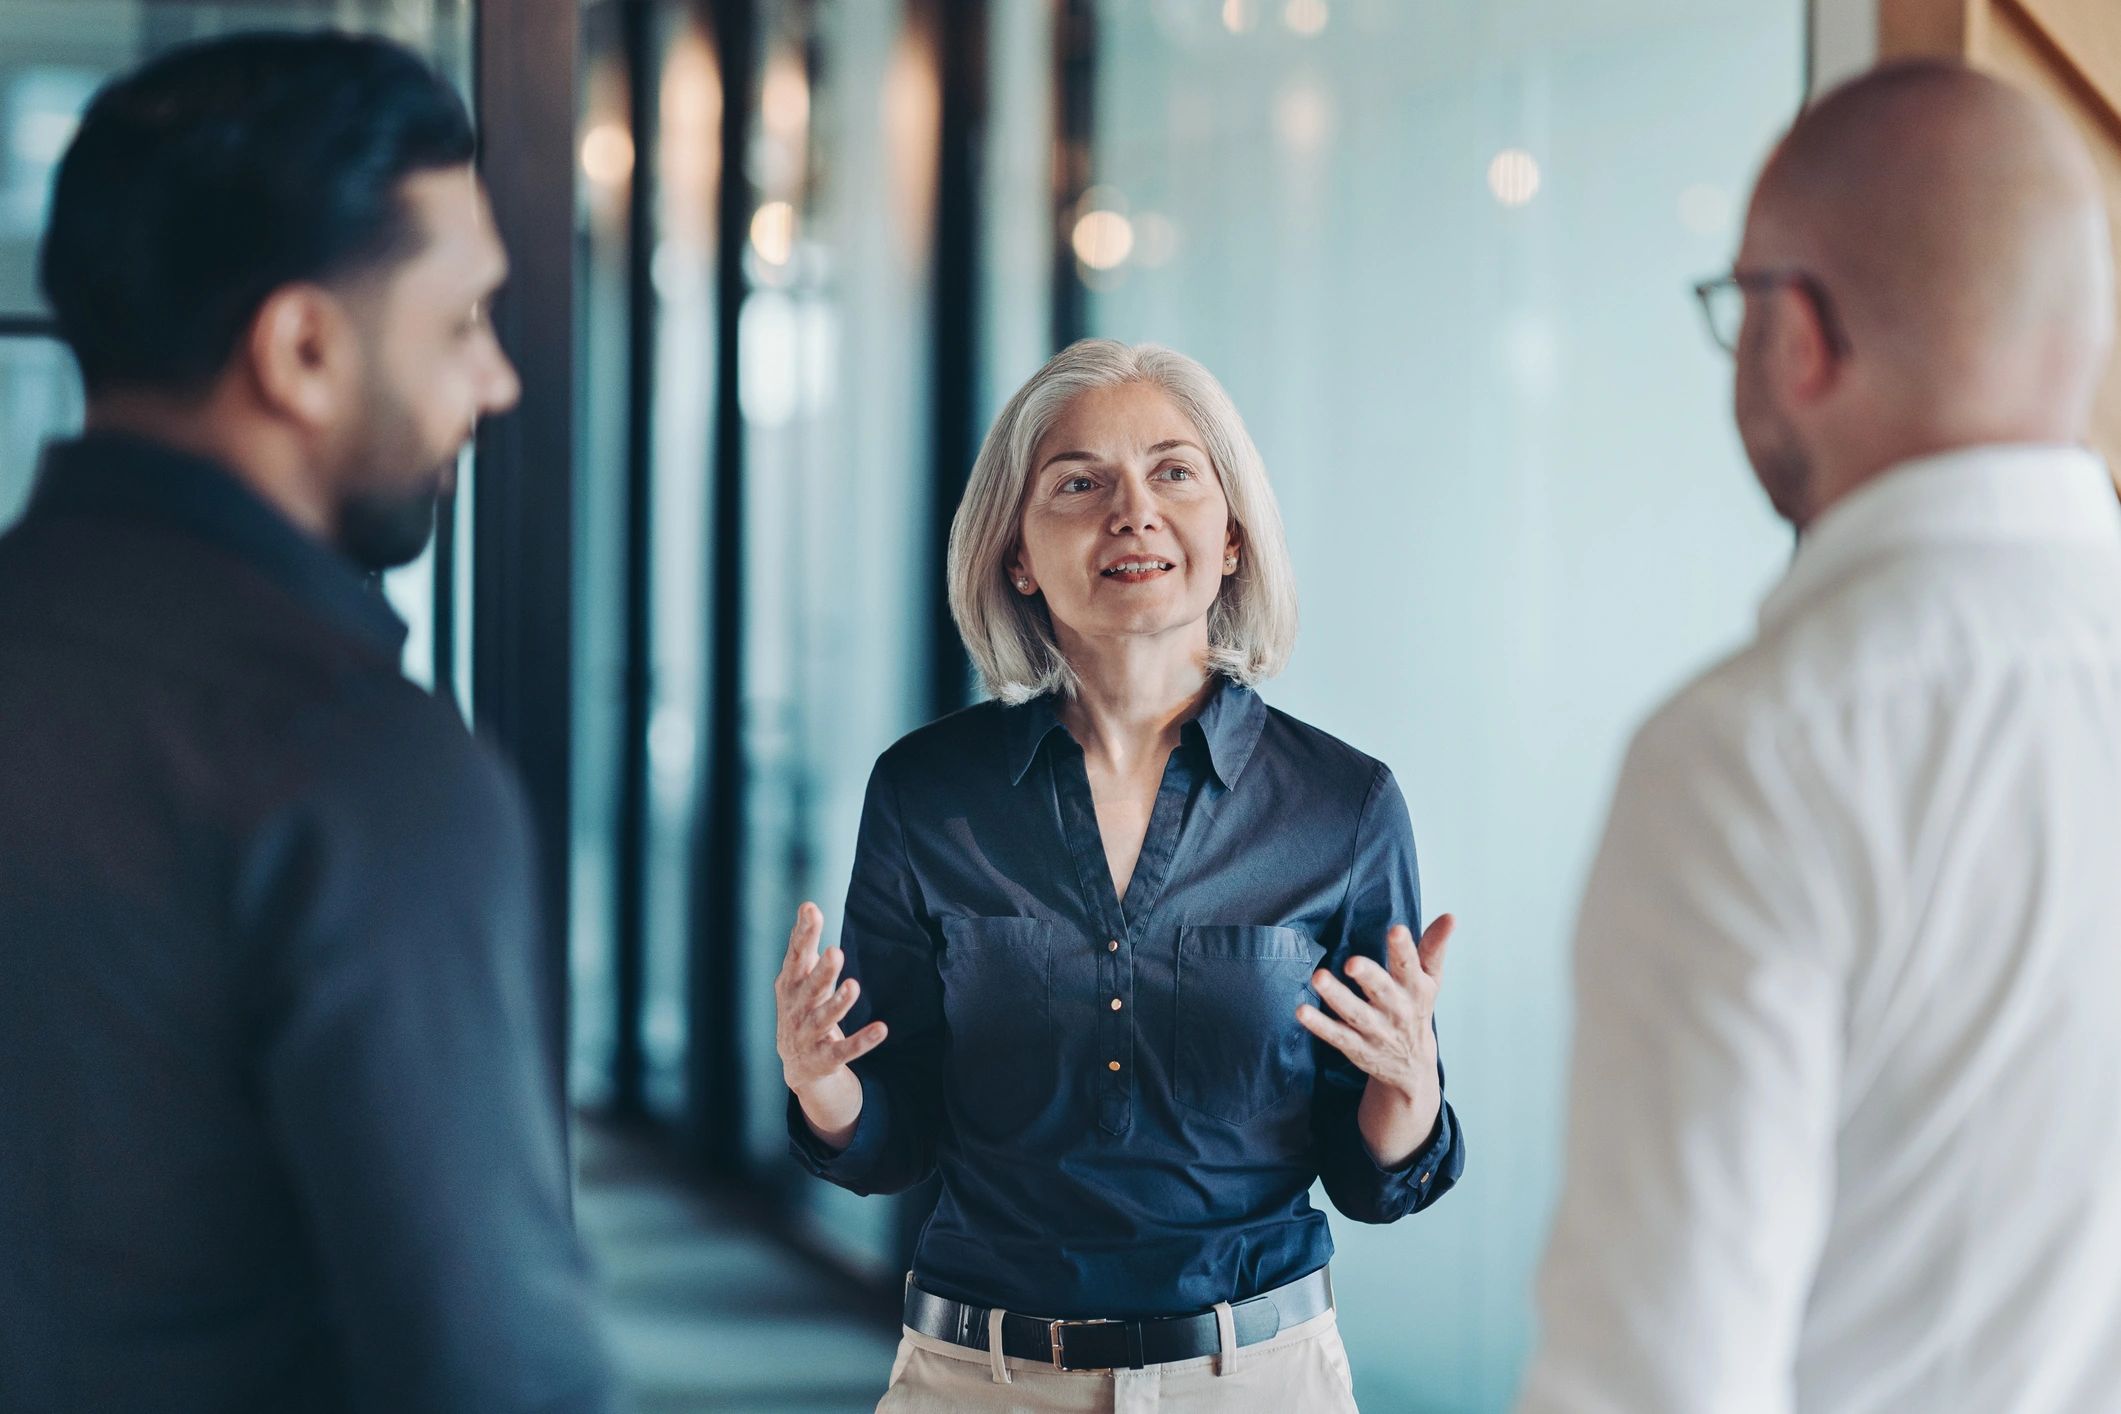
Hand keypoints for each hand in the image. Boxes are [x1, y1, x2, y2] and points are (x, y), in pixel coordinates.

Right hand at [774, 903, 886, 1143]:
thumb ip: (804, 945)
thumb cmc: (800, 1007)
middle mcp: (797, 1008)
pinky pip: (846, 1049)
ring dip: (838, 1003)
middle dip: (822, 972)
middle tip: (835, 952)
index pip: (796, 956)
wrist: (797, 1064)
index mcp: (790, 985)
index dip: (803, 934)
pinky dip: (863, 1041)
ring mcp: (809, 1034)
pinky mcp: (826, 1056)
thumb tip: (808, 905)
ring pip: (824, 1018)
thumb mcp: (798, 977)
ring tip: (853, 986)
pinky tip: (881, 1029)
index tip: (811, 910)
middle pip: (810, 988)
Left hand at [1297, 915, 1454, 1159]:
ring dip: (1336, 997)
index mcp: (1416, 990)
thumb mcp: (1430, 980)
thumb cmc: (1416, 1008)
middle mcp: (1397, 1011)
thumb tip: (1450, 916)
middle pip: (1383, 991)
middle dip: (1369, 977)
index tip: (1396, 929)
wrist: (1412, 1067)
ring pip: (1355, 1014)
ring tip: (1318, 977)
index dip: (1404, 949)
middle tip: (1352, 962)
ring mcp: (1376, 1031)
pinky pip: (1336, 1035)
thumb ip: (1434, 947)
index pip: (1411, 967)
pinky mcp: (1356, 1047)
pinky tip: (1302, 1011)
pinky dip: (1320, 1025)